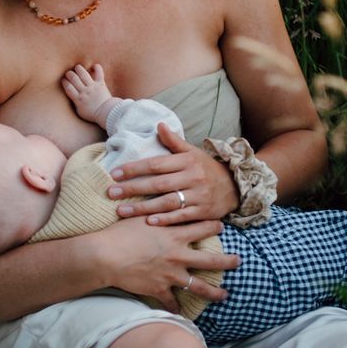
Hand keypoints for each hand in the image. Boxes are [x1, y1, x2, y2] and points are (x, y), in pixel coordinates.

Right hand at [61, 62, 114, 125]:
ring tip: (77, 68)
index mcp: (78, 99)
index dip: (64, 82)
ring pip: (83, 73)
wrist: (106, 113)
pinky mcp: (101, 83)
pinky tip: (93, 66)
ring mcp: (93, 86)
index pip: (68, 87)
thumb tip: (70, 95)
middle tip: (69, 74)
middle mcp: (85, 91)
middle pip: (74, 78)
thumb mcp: (79, 111)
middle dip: (69, 74)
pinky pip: (99, 72)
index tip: (64, 80)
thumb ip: (74, 102)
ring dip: (78, 68)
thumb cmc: (92, 114)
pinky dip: (97, 67)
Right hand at [97, 215, 240, 312]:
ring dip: (214, 292)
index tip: (221, 226)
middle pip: (210, 260)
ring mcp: (170, 274)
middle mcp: (177, 256)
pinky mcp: (158, 289)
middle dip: (227, 261)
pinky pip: (171, 301)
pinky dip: (176, 308)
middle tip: (238, 262)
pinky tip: (181, 314)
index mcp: (175, 235)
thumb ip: (156, 209)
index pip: (202, 228)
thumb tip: (161, 195)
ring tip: (225, 295)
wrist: (106, 255)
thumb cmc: (120, 232)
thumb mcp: (141, 214)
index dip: (214, 226)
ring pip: (198, 286)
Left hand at [107, 121, 243, 223]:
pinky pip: (181, 217)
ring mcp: (199, 196)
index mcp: (187, 161)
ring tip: (121, 211)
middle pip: (157, 183)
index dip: (134, 168)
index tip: (114, 173)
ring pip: (166, 202)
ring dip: (143, 208)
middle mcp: (193, 177)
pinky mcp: (203, 212)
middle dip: (132, 188)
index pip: (156, 164)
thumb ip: (174, 141)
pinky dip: (165, 220)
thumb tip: (159, 124)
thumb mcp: (193, 152)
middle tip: (110, 192)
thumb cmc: (207, 168)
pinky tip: (148, 223)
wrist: (236, 187)